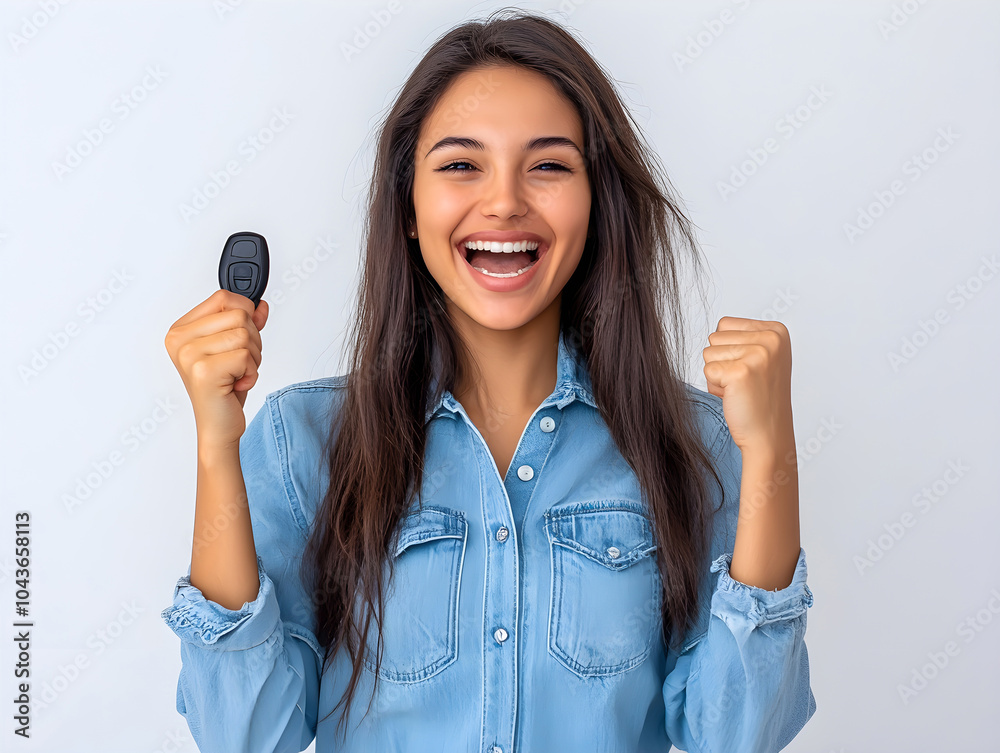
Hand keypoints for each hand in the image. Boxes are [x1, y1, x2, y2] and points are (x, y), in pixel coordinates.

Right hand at [164, 289, 268, 448]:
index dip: (245, 313)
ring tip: (236, 374)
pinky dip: (251, 373)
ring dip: (253, 358)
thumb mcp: (236, 349)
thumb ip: (247, 324)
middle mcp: (179, 339)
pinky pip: (245, 356)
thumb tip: (260, 305)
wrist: (218, 426)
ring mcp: (188, 355)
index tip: (242, 336)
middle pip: (239, 314)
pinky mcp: (203, 371)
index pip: (223, 297)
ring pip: (245, 335)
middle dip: (253, 341)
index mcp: (181, 329)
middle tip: (239, 363)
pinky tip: (236, 384)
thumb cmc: (223, 389)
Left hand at [702, 316, 793, 452]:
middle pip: (715, 337)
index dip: (729, 350)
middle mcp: (771, 338)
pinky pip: (707, 371)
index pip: (725, 324)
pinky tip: (735, 396)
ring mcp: (758, 354)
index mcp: (776, 331)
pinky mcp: (741, 372)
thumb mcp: (761, 357)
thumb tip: (715, 332)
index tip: (749, 369)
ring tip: (739, 388)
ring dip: (717, 374)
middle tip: (743, 382)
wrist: (768, 434)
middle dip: (721, 362)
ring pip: (708, 353)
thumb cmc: (759, 398)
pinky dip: (715, 387)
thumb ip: (743, 338)